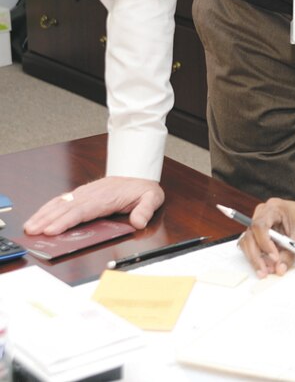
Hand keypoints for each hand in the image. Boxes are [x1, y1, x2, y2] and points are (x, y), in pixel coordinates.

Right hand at [23, 176, 163, 235]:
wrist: (139, 173)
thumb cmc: (143, 189)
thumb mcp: (152, 198)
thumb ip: (145, 210)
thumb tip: (139, 222)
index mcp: (107, 197)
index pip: (84, 210)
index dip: (66, 220)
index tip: (52, 230)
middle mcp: (93, 194)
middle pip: (68, 208)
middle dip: (49, 220)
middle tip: (33, 232)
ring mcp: (85, 193)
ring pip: (62, 203)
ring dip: (44, 214)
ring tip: (30, 226)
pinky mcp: (81, 194)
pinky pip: (63, 200)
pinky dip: (48, 207)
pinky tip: (38, 216)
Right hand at [238, 198, 294, 278]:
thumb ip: (290, 253)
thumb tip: (279, 268)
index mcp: (274, 208)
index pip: (260, 225)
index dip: (264, 243)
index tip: (274, 257)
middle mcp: (264, 214)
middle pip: (251, 235)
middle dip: (256, 255)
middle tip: (265, 270)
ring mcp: (263, 226)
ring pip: (249, 243)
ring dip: (256, 258)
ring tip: (266, 271)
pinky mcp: (265, 236)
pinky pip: (256, 247)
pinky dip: (259, 258)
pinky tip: (267, 267)